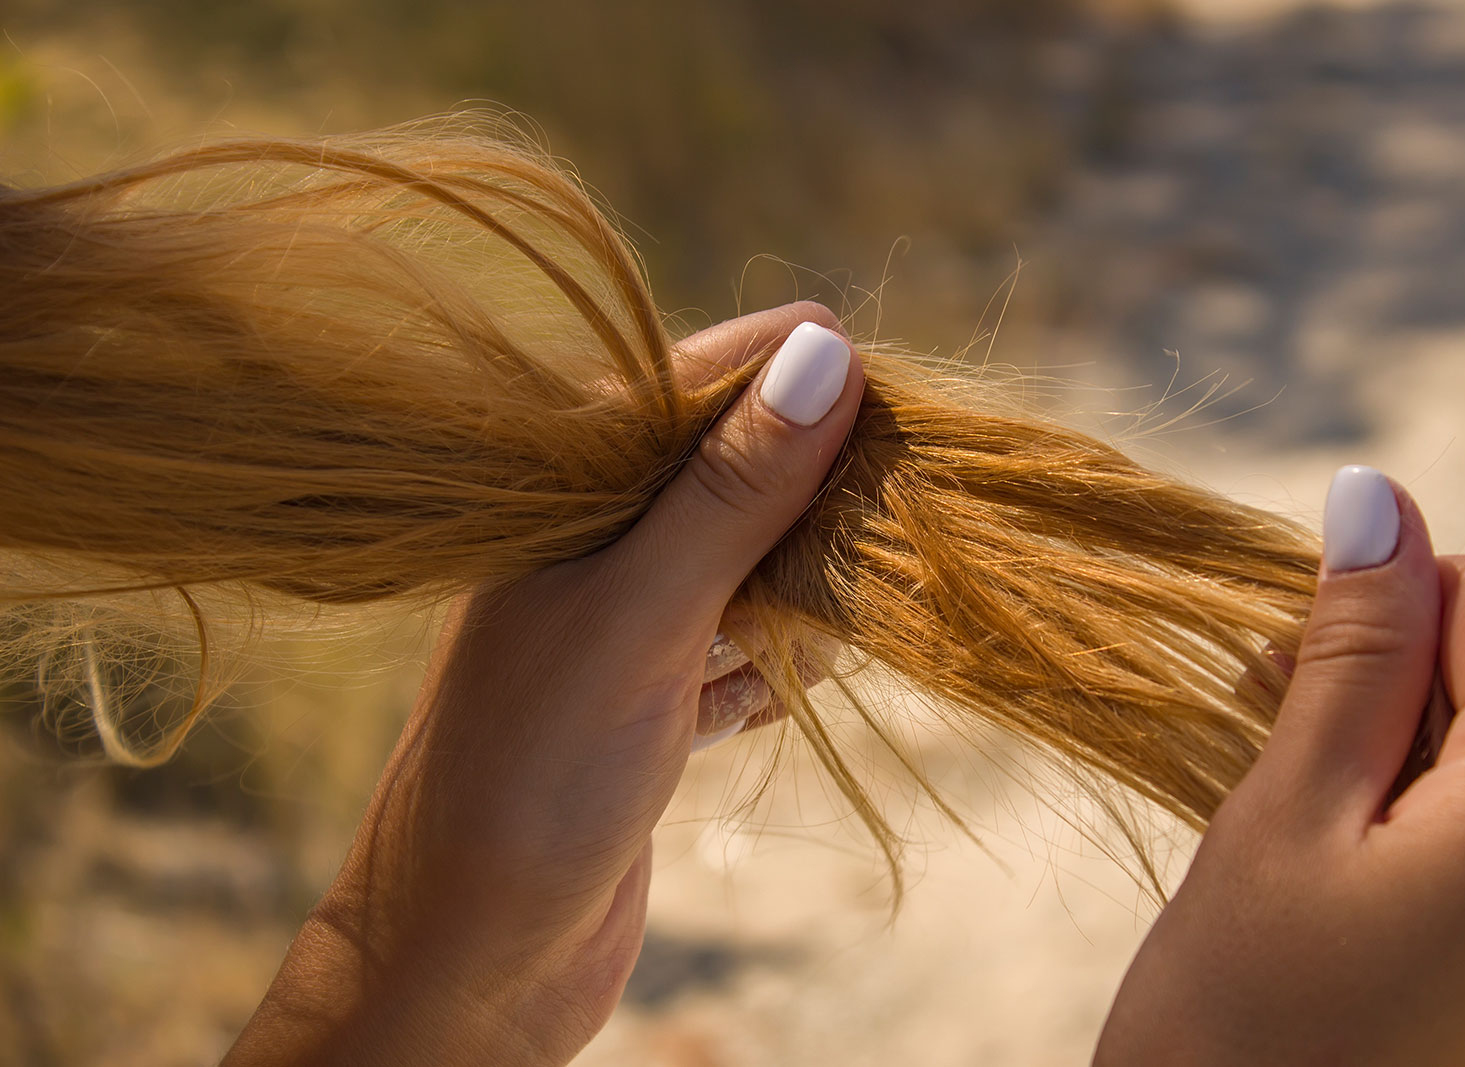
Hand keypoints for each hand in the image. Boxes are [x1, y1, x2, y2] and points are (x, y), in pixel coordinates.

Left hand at [224, 302, 863, 1065]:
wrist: (471, 960)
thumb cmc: (533, 774)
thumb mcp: (641, 615)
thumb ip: (731, 490)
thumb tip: (825, 351)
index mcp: (560, 492)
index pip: (693, 385)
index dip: (794, 377)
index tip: (896, 391)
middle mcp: (588, 544)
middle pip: (732, 473)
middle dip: (814, 489)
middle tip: (895, 509)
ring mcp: (619, 624)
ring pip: (744, 564)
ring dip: (804, 585)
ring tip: (852, 605)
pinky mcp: (647, 700)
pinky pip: (738, 650)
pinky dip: (774, 665)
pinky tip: (791, 687)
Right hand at [1096, 466, 1464, 1064]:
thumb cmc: (1247, 1033)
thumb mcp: (1282, 821)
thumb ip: (1350, 654)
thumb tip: (1378, 498)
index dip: (1385, 608)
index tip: (1289, 679)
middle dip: (1393, 690)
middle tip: (1275, 762)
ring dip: (1401, 766)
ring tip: (1304, 842)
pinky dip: (1432, 839)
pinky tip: (1352, 896)